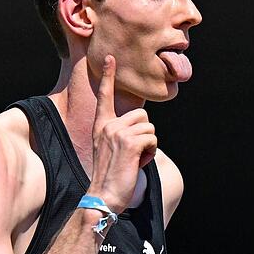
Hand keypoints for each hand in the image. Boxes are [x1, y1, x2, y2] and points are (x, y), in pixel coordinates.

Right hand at [86, 55, 156, 212]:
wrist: (103, 196)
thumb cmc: (111, 176)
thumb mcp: (110, 149)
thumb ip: (121, 134)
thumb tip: (141, 127)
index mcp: (101, 126)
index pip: (104, 96)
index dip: (108, 75)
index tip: (110, 57)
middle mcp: (107, 126)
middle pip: (142, 115)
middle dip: (144, 135)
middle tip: (132, 154)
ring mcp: (117, 133)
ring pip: (149, 128)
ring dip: (148, 145)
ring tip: (134, 160)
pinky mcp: (129, 143)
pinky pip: (152, 139)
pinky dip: (150, 153)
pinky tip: (138, 163)